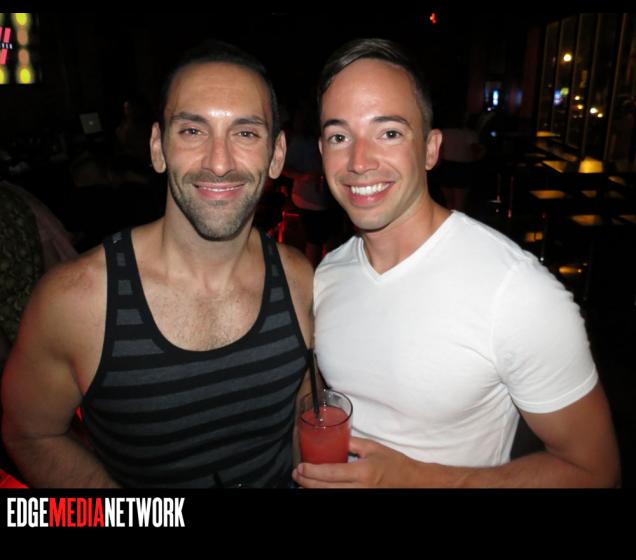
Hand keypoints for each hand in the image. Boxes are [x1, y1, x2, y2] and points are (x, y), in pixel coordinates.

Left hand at [292, 437, 417, 487]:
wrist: (412, 481)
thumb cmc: (393, 463)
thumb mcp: (372, 447)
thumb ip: (352, 443)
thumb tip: (333, 438)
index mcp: (363, 471)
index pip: (331, 473)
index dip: (312, 472)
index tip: (301, 467)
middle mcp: (361, 488)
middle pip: (326, 489)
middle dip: (307, 483)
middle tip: (296, 475)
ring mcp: (362, 497)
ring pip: (331, 497)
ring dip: (314, 491)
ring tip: (302, 484)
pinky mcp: (362, 500)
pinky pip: (341, 499)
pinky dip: (327, 494)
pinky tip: (318, 490)